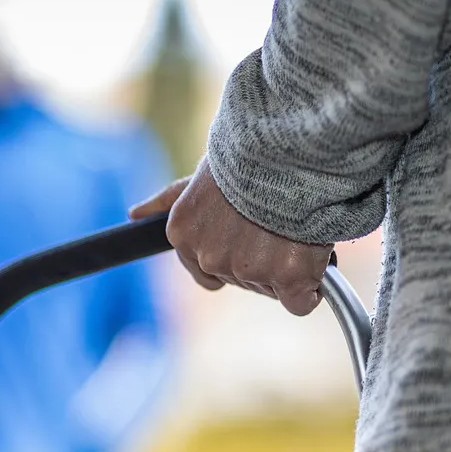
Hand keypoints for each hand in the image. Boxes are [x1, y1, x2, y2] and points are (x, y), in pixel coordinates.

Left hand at [129, 161, 333, 315]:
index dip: (235, 253)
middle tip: (279, 222)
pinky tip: (315, 260)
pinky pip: (300, 301)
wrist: (285, 149)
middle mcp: (210, 258)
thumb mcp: (200, 177)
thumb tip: (135, 214)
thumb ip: (171, 200)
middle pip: (243, 278)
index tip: (251, 233)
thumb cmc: (245, 156)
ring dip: (288, 265)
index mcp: (183, 234)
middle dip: (263, 258)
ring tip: (296, 224)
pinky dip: (311, 286)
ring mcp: (248, 270)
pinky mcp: (287, 279)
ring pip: (273, 286)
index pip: (207, 270)